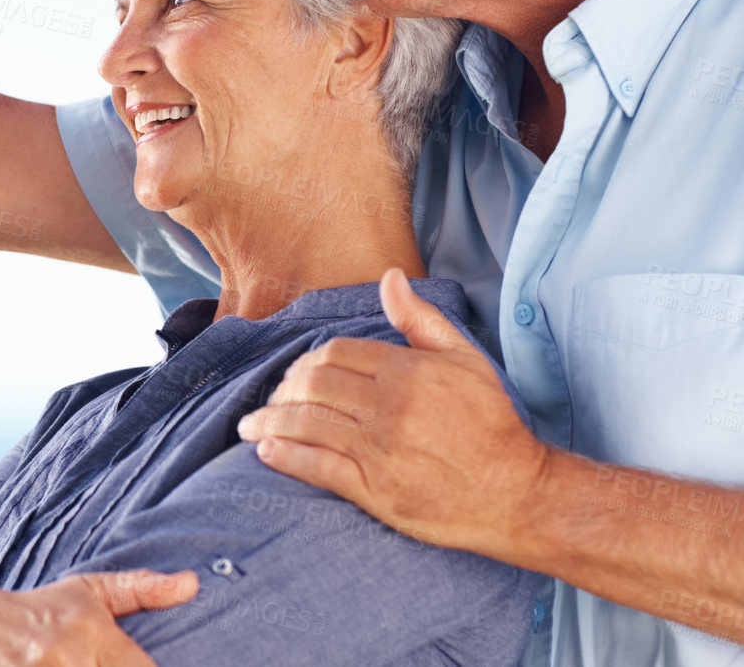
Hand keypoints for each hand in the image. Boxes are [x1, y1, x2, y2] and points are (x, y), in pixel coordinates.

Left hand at [236, 267, 550, 553]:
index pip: (335, 353)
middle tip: (272, 398)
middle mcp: (389, 408)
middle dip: (284, 389)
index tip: (296, 373)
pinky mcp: (376, 490)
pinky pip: (317, 466)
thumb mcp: (465, 360)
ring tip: (250, 425)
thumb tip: (389, 277)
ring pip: (307, 424)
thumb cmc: (492, 424)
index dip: (308, 361)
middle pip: (313, 385)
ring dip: (270, 422)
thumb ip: (420, 319)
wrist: (519, 493)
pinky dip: (286, 456)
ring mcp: (380, 450)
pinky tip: (266, 451)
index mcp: (407, 372)